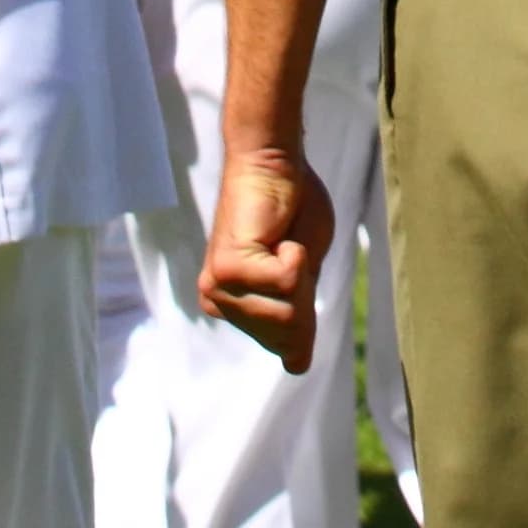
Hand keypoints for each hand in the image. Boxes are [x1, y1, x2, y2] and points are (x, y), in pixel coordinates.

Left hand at [200, 147, 335, 375]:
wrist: (274, 160)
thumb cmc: (292, 209)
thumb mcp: (304, 275)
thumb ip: (298, 318)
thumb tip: (296, 366)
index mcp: (235, 310)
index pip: (290, 348)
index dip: (307, 305)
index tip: (290, 262)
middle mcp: (219, 305)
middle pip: (291, 333)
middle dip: (305, 289)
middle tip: (287, 248)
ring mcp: (219, 289)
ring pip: (290, 312)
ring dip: (300, 270)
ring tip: (280, 240)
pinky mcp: (228, 269)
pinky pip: (286, 282)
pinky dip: (296, 255)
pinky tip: (276, 234)